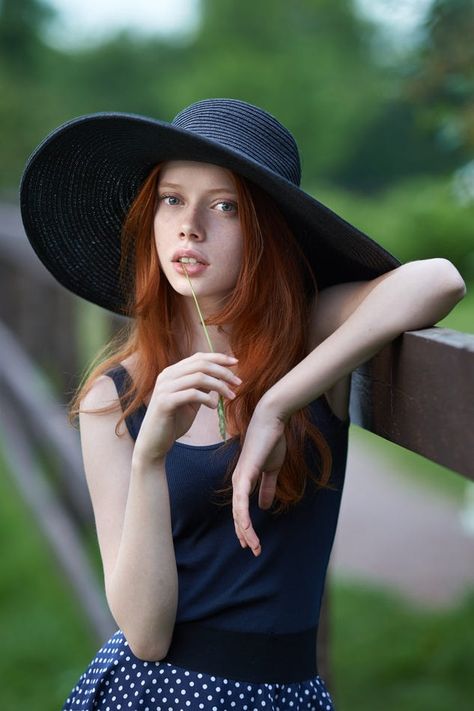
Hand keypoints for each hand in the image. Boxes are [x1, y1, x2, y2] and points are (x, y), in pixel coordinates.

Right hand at [133, 352, 240, 465]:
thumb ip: (201, 386)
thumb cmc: (174, 421)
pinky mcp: (165, 402)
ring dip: (220, 385)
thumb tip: (220, 375)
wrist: (154, 442)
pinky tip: (214, 407)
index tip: (236, 363)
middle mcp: (167, 375)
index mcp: (172, 372)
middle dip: (223, 372)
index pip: (199, 357)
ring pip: (199, 377)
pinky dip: (207, 399)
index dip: (219, 358)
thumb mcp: (191, 400)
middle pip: (201, 364)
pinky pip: (192, 394)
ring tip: (231, 396)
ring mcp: (164, 388)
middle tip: (238, 383)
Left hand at [232, 404, 286, 555]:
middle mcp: (238, 481)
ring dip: (246, 531)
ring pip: (238, 513)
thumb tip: (264, 506)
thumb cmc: (271, 441)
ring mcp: (240, 478)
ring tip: (254, 547)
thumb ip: (267, 486)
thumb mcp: (271, 469)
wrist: (272, 421)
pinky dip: (244, 517)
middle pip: (238, 515)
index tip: (252, 543)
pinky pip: (241, 501)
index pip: (241, 509)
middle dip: (245, 535)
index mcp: (244, 480)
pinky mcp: (245, 474)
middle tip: (254, 551)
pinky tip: (247, 530)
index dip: (246, 527)